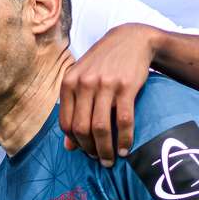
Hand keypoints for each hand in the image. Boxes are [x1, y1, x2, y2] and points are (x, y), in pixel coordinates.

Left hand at [60, 25, 157, 164]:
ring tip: (112, 159)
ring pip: (101, 128)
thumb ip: (73, 109)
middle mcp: (84, 83)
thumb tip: (68, 147)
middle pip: (82, 128)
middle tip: (100, 160)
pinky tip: (126, 148)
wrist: (131, 39)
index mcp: (69, 83)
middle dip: (90, 150)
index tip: (85, 152)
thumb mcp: (82, 80)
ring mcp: (105, 84)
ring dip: (106, 149)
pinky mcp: (126, 87)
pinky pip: (124, 121)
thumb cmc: (104, 63)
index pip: (66, 123)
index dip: (75, 143)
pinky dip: (125, 139)